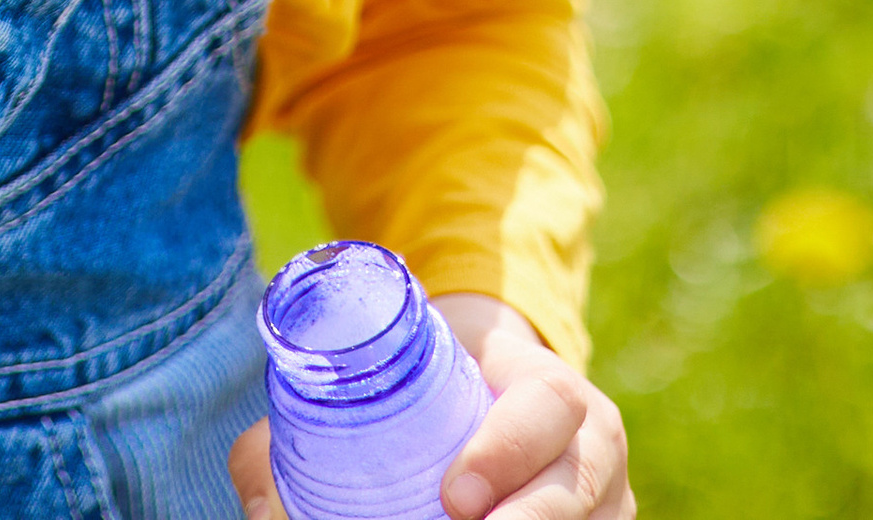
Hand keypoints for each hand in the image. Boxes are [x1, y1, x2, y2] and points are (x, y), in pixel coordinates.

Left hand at [227, 292, 630, 519]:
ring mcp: (608, 503)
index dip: (507, 448)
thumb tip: (264, 506)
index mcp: (550, 389)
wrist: (501, 386)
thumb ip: (315, 414)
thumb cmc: (435, 381)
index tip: (452, 495)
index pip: (549, 404)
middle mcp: (594, 449)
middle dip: (530, 517)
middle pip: (581, 488)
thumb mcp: (395, 368)